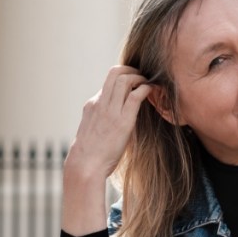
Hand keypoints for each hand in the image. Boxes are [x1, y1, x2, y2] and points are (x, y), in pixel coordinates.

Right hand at [61, 66, 152, 235]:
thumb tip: (117, 120)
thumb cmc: (91, 154)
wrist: (85, 166)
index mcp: (93, 105)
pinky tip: (152, 91)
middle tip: (143, 76)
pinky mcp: (122, 121)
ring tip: (149, 83)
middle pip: (115, 72)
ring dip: (140, 77)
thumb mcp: (93, 131)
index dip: (123, 77)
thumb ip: (103, 121)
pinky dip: (146, 89)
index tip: (134, 82)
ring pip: (125, 79)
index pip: (108, 82)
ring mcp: (111, 111)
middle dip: (132, 70)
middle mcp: (100, 103)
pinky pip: (135, 96)